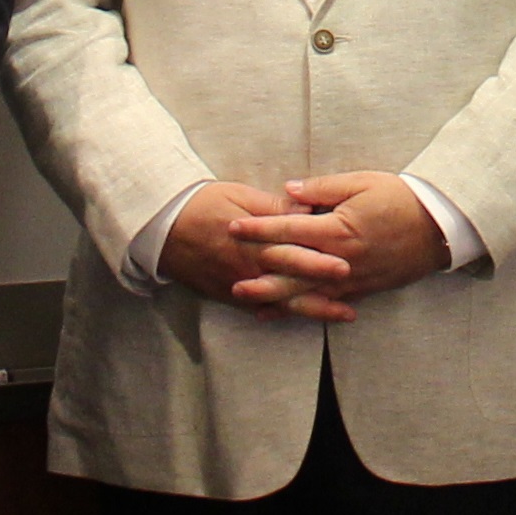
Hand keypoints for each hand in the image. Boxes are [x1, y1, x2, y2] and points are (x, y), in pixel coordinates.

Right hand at [160, 180, 336, 314]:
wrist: (162, 229)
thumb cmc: (202, 205)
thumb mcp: (239, 196)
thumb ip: (274, 207)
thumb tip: (308, 209)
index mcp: (252, 240)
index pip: (291, 251)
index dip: (318, 260)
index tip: (346, 264)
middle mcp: (248, 266)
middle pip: (291, 280)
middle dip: (323, 289)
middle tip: (353, 296)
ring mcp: (240, 285)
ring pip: (282, 302)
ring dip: (314, 309)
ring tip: (344, 314)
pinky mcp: (230, 296)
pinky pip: (262, 309)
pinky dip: (285, 314)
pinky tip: (307, 317)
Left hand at [225, 172, 451, 320]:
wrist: (439, 228)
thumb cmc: (401, 199)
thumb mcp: (362, 182)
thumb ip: (323, 187)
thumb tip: (289, 190)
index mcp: (337, 229)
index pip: (288, 228)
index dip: (258, 228)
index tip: (233, 226)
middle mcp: (340, 259)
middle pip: (290, 266)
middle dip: (256, 266)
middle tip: (227, 266)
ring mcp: (350, 279)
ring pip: (304, 291)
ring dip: (272, 294)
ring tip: (244, 296)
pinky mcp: (361, 290)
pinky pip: (325, 303)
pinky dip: (301, 308)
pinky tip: (280, 312)